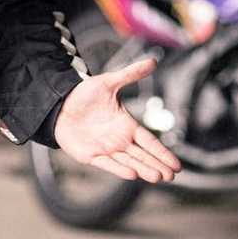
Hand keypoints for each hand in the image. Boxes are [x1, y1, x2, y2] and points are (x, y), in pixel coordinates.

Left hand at [54, 57, 181, 183]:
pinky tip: (133, 174)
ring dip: (143, 169)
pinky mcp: (91, 155)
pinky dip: (120, 169)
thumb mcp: (109, 82)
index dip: (162, 152)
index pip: (149, 141)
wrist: (60, 104)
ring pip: (129, 162)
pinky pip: (108, 164)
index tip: (177, 165)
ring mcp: (106, 149)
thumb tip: (153, 60)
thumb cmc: (85, 94)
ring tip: (157, 177)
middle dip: (157, 165)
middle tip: (171, 176)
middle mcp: (119, 140)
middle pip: (143, 156)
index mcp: (127, 125)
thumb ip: (131, 74)